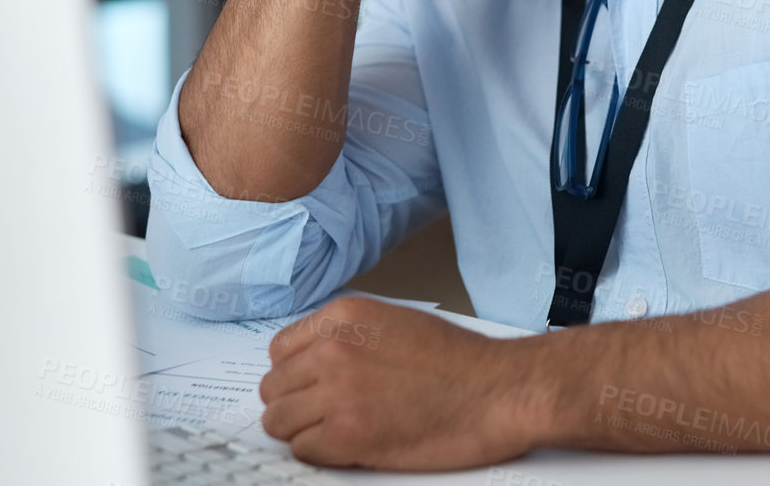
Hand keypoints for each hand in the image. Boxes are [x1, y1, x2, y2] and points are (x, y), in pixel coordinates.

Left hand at [259, 296, 548, 468]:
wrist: (496, 391)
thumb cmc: (460, 361)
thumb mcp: (397, 323)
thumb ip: (350, 336)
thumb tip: (314, 362)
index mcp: (345, 316)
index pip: (280, 350)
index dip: (296, 373)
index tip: (311, 386)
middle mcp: (333, 349)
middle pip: (274, 388)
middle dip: (296, 403)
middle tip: (326, 413)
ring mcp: (336, 393)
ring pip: (279, 422)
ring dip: (303, 430)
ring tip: (337, 431)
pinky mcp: (346, 435)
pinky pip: (302, 450)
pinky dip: (321, 453)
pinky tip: (351, 445)